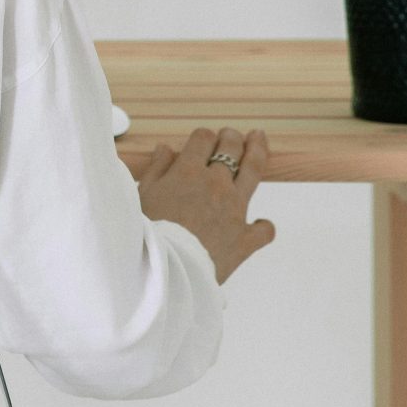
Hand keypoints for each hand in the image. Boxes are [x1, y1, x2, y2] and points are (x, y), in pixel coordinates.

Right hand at [132, 127, 275, 282]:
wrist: (163, 271)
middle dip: (231, 137)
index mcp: (188, 171)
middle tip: (231, 135)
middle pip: (231, 147)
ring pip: (254, 171)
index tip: (203, 140)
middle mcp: (216, 184)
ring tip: (259, 139)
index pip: (203, 138)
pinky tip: (259, 225)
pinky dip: (263, 227)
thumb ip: (157, 168)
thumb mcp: (142, 194)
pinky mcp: (244, 239)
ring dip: (257, 151)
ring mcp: (235, 210)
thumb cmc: (146, 233)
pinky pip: (264, 230)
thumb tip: (166, 148)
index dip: (203, 137)